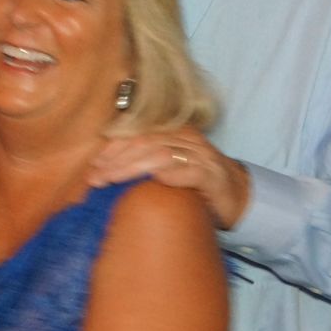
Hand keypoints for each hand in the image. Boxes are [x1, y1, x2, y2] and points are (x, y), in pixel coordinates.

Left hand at [90, 127, 252, 228]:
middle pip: (144, 141)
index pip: (137, 133)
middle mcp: (186, 138)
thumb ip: (143, 164)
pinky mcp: (212, 175)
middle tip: (95, 177)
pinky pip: (188, 170)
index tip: (93, 164)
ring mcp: (201, 155)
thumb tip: (101, 173)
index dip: (112, 147)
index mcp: (172, 133)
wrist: (237, 196)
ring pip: (160, 153)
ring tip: (111, 179)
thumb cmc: (194, 184)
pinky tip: (152, 181)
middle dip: (115, 159)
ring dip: (131, 167)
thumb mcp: (167, 169)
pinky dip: (168, 175)